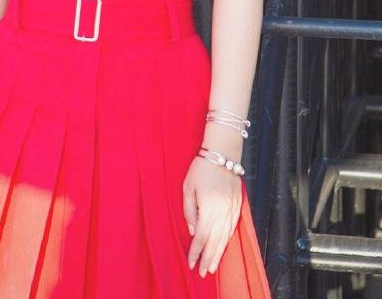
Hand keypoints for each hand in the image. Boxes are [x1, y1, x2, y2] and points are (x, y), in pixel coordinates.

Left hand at [182, 155, 241, 277]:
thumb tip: (193, 230)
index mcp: (208, 208)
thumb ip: (189, 210)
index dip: (196, 251)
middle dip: (208, 258)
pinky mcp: (238, 205)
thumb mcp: (188, 186)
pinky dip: (227, 240)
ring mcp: (232, 209)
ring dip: (219, 253)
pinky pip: (232, 227)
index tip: (191, 264)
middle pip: (215, 241)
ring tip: (213, 266)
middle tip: (203, 273)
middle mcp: (222, 211)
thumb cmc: (202, 168)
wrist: (223, 153)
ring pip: (225, 237)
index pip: (201, 236)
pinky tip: (224, 247)